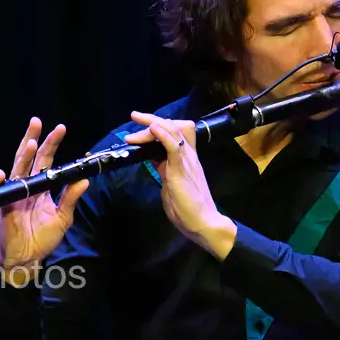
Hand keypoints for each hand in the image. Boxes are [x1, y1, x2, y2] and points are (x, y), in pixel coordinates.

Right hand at [0, 117, 89, 270]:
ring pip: (17, 171)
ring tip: (30, 142)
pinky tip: (1, 174)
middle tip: (37, 121)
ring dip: (22, 157)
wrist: (27, 258)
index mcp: (41, 186)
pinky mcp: (4, 208)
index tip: (60, 128)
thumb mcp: (63, 217)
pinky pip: (0, 193)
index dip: (51, 144)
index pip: (45, 159)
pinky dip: (0, 183)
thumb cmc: (43, 237)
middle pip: (29, 158)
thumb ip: (71, 198)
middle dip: (33, 139)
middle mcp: (27, 186)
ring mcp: (14, 195)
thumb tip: (85, 179)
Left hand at [124, 113, 235, 259]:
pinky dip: (163, 135)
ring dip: (153, 124)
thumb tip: (153, 158)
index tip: (141, 124)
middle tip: (135, 116)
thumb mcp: (171, 183)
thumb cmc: (188, 209)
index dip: (158, 126)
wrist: (204, 222)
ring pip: (173, 131)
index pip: (175, 133)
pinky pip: (173, 147)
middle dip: (152, 119)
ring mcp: (186, 160)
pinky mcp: (181, 169)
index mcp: (187, 158)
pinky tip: (153, 129)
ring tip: (137, 120)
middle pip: (174, 127)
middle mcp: (188, 155)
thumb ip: (164, 169)